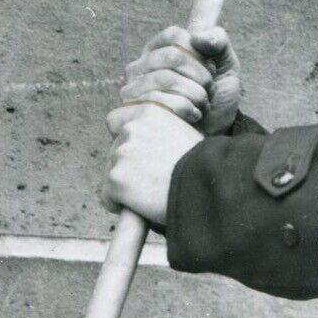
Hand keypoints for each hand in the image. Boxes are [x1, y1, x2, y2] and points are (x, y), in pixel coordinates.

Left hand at [101, 99, 202, 223]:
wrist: (210, 185)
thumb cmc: (205, 165)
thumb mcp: (185, 132)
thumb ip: (160, 133)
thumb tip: (148, 147)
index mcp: (149, 111)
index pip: (116, 120)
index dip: (125, 139)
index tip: (138, 155)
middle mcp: (131, 127)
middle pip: (114, 151)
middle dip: (127, 166)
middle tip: (152, 181)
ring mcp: (121, 153)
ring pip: (111, 174)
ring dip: (126, 185)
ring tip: (153, 193)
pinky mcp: (116, 178)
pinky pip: (108, 197)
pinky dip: (120, 205)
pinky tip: (143, 206)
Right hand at [117, 24, 242, 136]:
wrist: (212, 141)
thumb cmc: (215, 102)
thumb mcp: (225, 68)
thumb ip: (218, 43)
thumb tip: (199, 37)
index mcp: (158, 50)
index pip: (175, 36)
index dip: (200, 53)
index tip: (210, 70)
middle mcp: (139, 68)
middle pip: (172, 56)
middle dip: (201, 76)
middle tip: (208, 92)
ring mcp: (130, 92)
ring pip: (164, 78)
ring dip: (195, 94)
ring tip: (202, 107)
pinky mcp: (125, 116)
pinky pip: (153, 102)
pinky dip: (182, 109)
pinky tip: (192, 118)